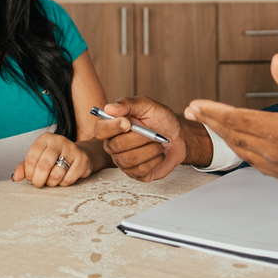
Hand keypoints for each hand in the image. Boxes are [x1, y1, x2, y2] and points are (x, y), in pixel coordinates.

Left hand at [12, 132, 91, 187]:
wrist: (78, 154)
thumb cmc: (54, 158)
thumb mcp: (37, 159)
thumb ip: (24, 167)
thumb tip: (15, 177)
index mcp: (45, 138)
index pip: (31, 158)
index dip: (29, 172)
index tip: (31, 177)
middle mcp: (59, 140)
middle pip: (44, 165)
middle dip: (38, 180)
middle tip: (38, 184)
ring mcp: (72, 149)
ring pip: (56, 174)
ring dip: (51, 183)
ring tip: (51, 181)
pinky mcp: (82, 159)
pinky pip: (68, 179)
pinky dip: (63, 184)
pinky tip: (63, 179)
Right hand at [92, 97, 210, 181]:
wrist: (177, 135)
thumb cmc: (160, 119)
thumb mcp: (146, 105)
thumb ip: (128, 104)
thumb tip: (109, 108)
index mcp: (112, 126)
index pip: (100, 130)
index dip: (112, 127)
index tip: (128, 123)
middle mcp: (113, 145)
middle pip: (116, 146)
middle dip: (139, 138)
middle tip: (154, 133)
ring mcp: (123, 161)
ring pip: (129, 160)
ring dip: (150, 150)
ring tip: (160, 143)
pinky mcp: (136, 173)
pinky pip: (140, 170)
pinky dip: (155, 160)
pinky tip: (160, 154)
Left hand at [184, 54, 277, 187]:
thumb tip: (276, 61)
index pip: (238, 119)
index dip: (214, 111)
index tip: (196, 104)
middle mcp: (276, 152)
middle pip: (233, 134)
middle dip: (210, 121)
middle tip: (192, 111)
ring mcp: (277, 166)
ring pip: (240, 149)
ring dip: (222, 134)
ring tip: (207, 121)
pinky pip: (252, 161)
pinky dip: (238, 148)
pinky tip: (234, 139)